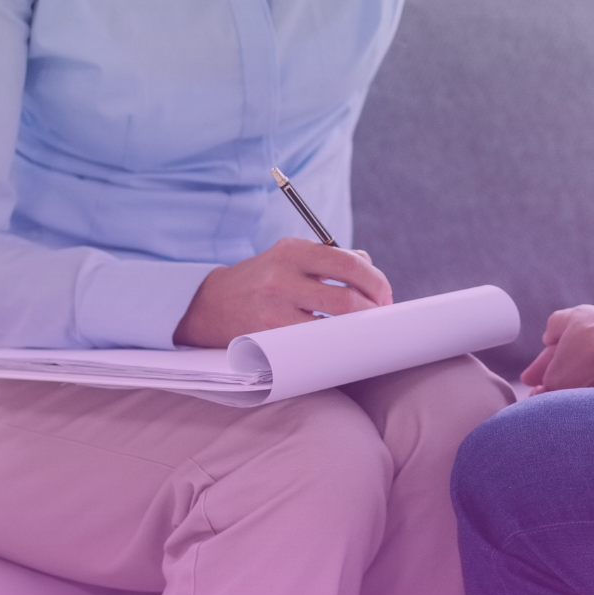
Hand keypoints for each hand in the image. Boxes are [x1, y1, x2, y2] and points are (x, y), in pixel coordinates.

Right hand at [174, 238, 392, 347]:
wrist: (208, 304)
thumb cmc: (261, 281)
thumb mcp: (288, 258)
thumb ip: (328, 259)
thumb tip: (369, 268)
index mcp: (292, 250)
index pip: (349, 263)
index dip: (375, 282)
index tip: (385, 296)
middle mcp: (283, 276)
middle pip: (347, 298)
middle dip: (373, 311)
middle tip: (380, 318)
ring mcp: (274, 308)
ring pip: (333, 324)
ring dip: (355, 330)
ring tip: (362, 331)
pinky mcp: (267, 335)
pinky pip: (312, 343)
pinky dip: (331, 344)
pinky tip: (337, 344)